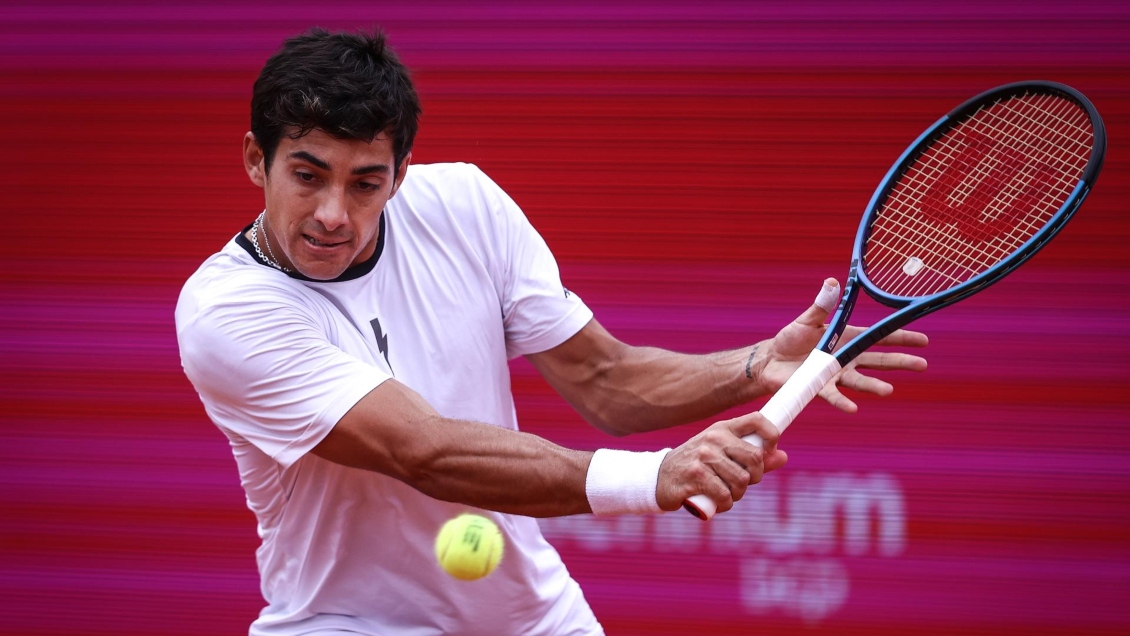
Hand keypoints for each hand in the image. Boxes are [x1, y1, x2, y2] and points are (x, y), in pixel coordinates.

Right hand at [654, 412, 788, 512]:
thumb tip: (783, 456)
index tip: (769, 452)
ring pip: (742, 480)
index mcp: (722, 428)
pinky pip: (726, 495)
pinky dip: (725, 504)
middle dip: (754, 477)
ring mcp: (704, 455)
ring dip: (738, 494)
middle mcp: (714, 438)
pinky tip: (715, 502)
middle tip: (740, 484)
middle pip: (755, 458)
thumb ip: (752, 458)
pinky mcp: (695, 475)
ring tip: (725, 493)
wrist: (658, 478)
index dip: (772, 436)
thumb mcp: (722, 455)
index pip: (758, 420)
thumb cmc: (697, 467)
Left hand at [756, 278, 928, 412]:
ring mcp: (836, 374)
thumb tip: (832, 282)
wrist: (771, 361)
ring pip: (860, 380)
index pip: (879, 337)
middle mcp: (847, 358)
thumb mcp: (807, 320)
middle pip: (879, 360)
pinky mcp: (820, 387)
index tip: (923, 341)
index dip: (901, 338)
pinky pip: (834, 395)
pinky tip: (853, 408)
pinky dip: (842, 402)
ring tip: (889, 390)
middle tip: (922, 364)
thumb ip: (821, 305)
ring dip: (874, 386)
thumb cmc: (790, 338)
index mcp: (847, 338)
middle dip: (901, 362)